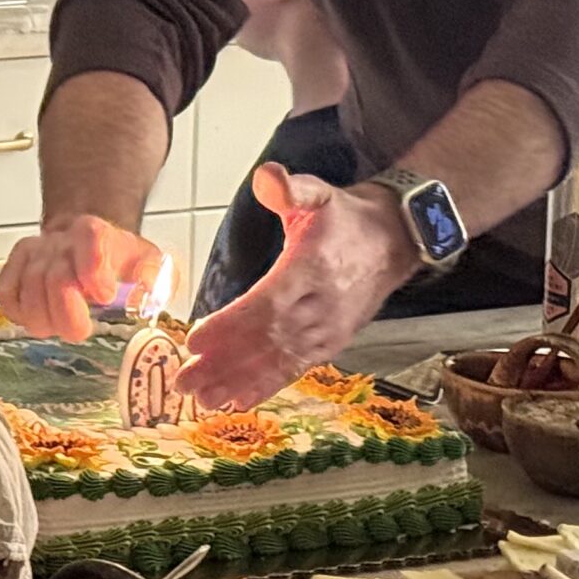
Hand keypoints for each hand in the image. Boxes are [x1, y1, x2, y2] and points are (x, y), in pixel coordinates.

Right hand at [0, 215, 177, 341]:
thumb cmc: (116, 261)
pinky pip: (7, 295)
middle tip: (80, 331)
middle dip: (67, 313)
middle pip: (54, 276)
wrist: (84, 242)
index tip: (104, 296)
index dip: (93, 269)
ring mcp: (32, 253)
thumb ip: (156, 277)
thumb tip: (145, 291)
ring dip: (45, 319)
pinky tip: (40, 320)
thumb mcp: (149, 262)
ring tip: (61, 327)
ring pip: (29, 290)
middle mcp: (60, 240)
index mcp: (94, 232)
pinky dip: (21, 314)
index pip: (90, 240)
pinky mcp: (12, 268)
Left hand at [177, 164, 419, 409]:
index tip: (195, 341)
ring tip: (201, 399)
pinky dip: (266, 386)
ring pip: (277, 360)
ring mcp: (327, 330)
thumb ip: (292, 188)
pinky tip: (237, 401)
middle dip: (223, 362)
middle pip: (266, 340)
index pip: (267, 304)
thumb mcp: (320, 193)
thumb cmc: (346, 218)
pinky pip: (295, 369)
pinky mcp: (331, 344)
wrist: (395, 242)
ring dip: (238, 381)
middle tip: (182, 381)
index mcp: (312, 269)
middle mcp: (320, 306)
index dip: (231, 325)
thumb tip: (267, 177)